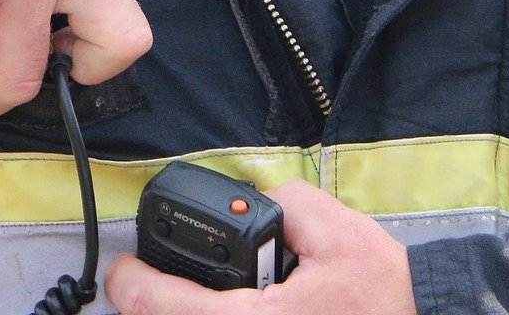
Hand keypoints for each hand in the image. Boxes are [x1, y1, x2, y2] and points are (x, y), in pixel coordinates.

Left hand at [106, 180, 415, 314]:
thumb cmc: (386, 296)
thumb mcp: (338, 231)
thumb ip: (285, 204)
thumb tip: (256, 207)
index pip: (160, 305)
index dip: (131, 281)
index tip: (122, 268)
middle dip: (156, 301)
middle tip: (150, 278)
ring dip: (183, 314)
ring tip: (186, 294)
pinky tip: (234, 303)